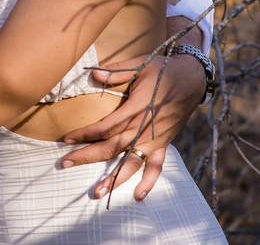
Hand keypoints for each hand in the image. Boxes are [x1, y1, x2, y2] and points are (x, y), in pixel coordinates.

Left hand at [61, 53, 206, 200]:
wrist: (193, 78)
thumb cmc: (164, 69)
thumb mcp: (140, 65)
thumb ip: (117, 72)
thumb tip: (94, 73)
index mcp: (136, 108)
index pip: (105, 126)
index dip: (85, 133)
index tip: (67, 139)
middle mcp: (143, 128)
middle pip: (112, 147)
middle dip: (87, 155)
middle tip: (66, 163)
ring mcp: (154, 139)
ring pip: (131, 162)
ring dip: (114, 178)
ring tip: (98, 192)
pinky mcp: (163, 144)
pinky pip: (156, 166)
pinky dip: (149, 181)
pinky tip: (138, 195)